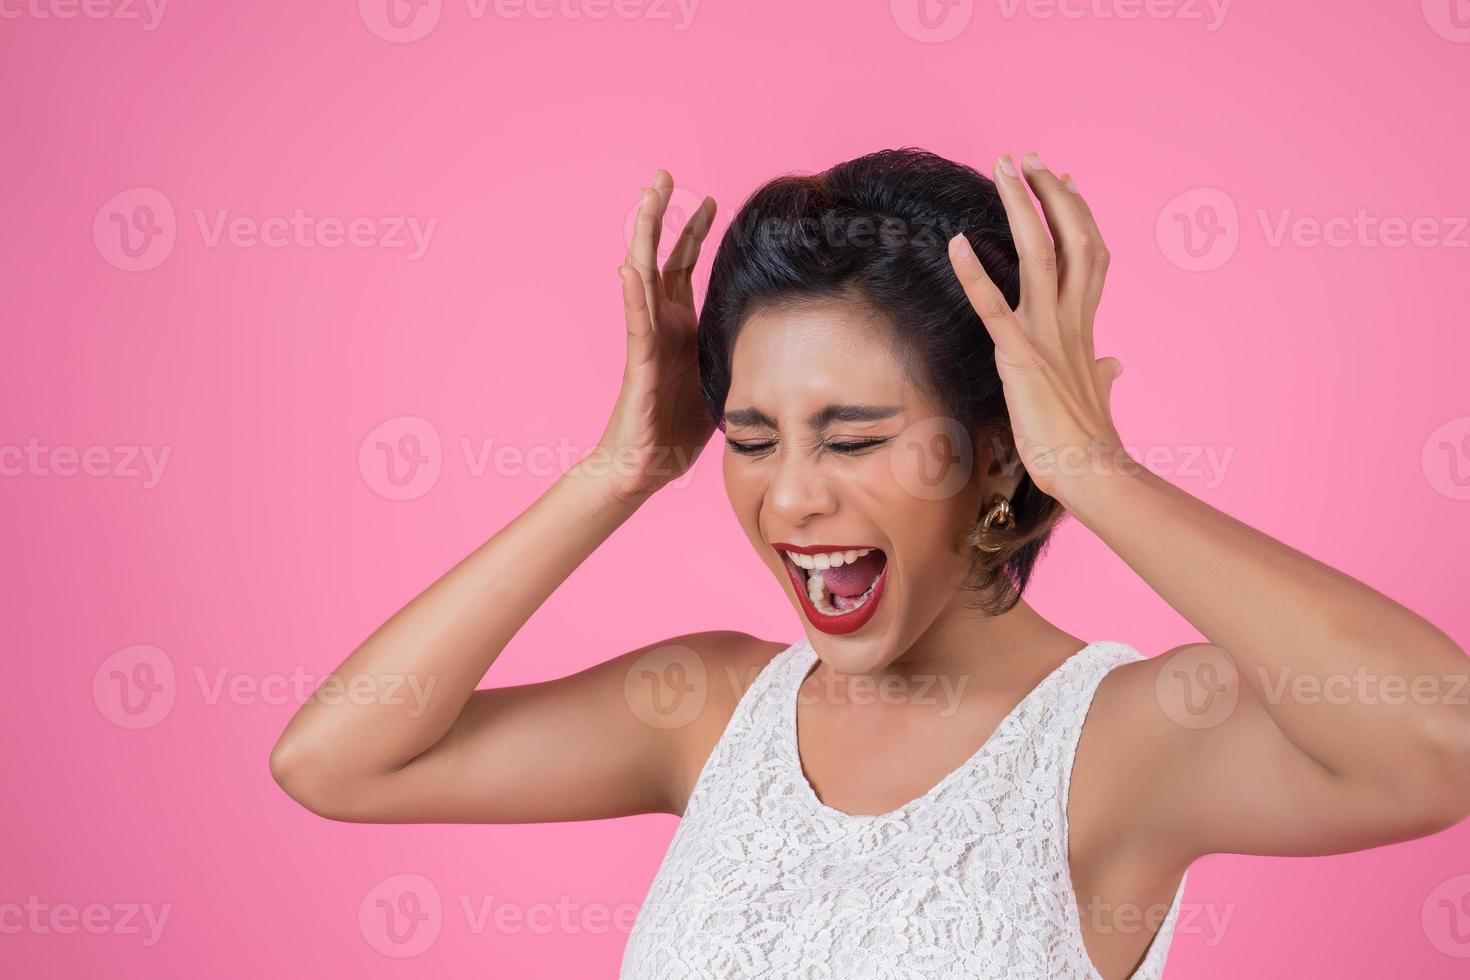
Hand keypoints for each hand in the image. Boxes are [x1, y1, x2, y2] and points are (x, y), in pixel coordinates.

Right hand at [589, 170, 718, 505]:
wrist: (647, 466)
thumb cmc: (679, 429)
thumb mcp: (720, 378)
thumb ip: (736, 351)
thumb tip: (782, 338)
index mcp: (679, 326)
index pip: (683, 267)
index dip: (693, 231)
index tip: (709, 198)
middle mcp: (659, 325)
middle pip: (658, 257)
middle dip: (661, 215)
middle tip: (664, 174)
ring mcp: (645, 341)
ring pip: (640, 278)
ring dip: (642, 236)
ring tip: (645, 198)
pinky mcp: (639, 365)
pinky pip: (636, 326)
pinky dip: (632, 295)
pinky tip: (629, 266)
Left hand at [946, 152, 1134, 503]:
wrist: (1093, 473)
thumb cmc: (1088, 442)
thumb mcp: (1098, 396)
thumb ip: (1106, 373)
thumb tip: (1116, 365)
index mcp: (1085, 328)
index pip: (1089, 254)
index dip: (1078, 214)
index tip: (1065, 179)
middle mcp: (1071, 322)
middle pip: (1072, 239)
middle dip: (1050, 194)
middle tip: (1028, 157)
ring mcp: (1048, 336)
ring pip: (1040, 256)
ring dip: (1022, 208)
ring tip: (1004, 169)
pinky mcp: (1020, 356)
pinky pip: (994, 307)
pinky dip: (975, 273)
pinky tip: (956, 242)